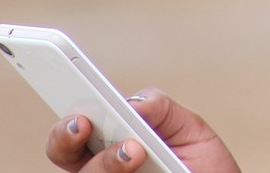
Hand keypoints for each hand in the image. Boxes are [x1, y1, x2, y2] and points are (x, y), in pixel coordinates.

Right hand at [46, 88, 241, 172]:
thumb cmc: (205, 166)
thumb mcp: (190, 128)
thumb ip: (161, 109)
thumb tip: (132, 103)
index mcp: (112, 141)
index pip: (74, 132)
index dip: (65, 122)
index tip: (77, 115)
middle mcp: (105, 167)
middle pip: (65, 156)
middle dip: (66, 138)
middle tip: (86, 126)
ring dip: (106, 162)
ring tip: (134, 151)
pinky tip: (140, 167)